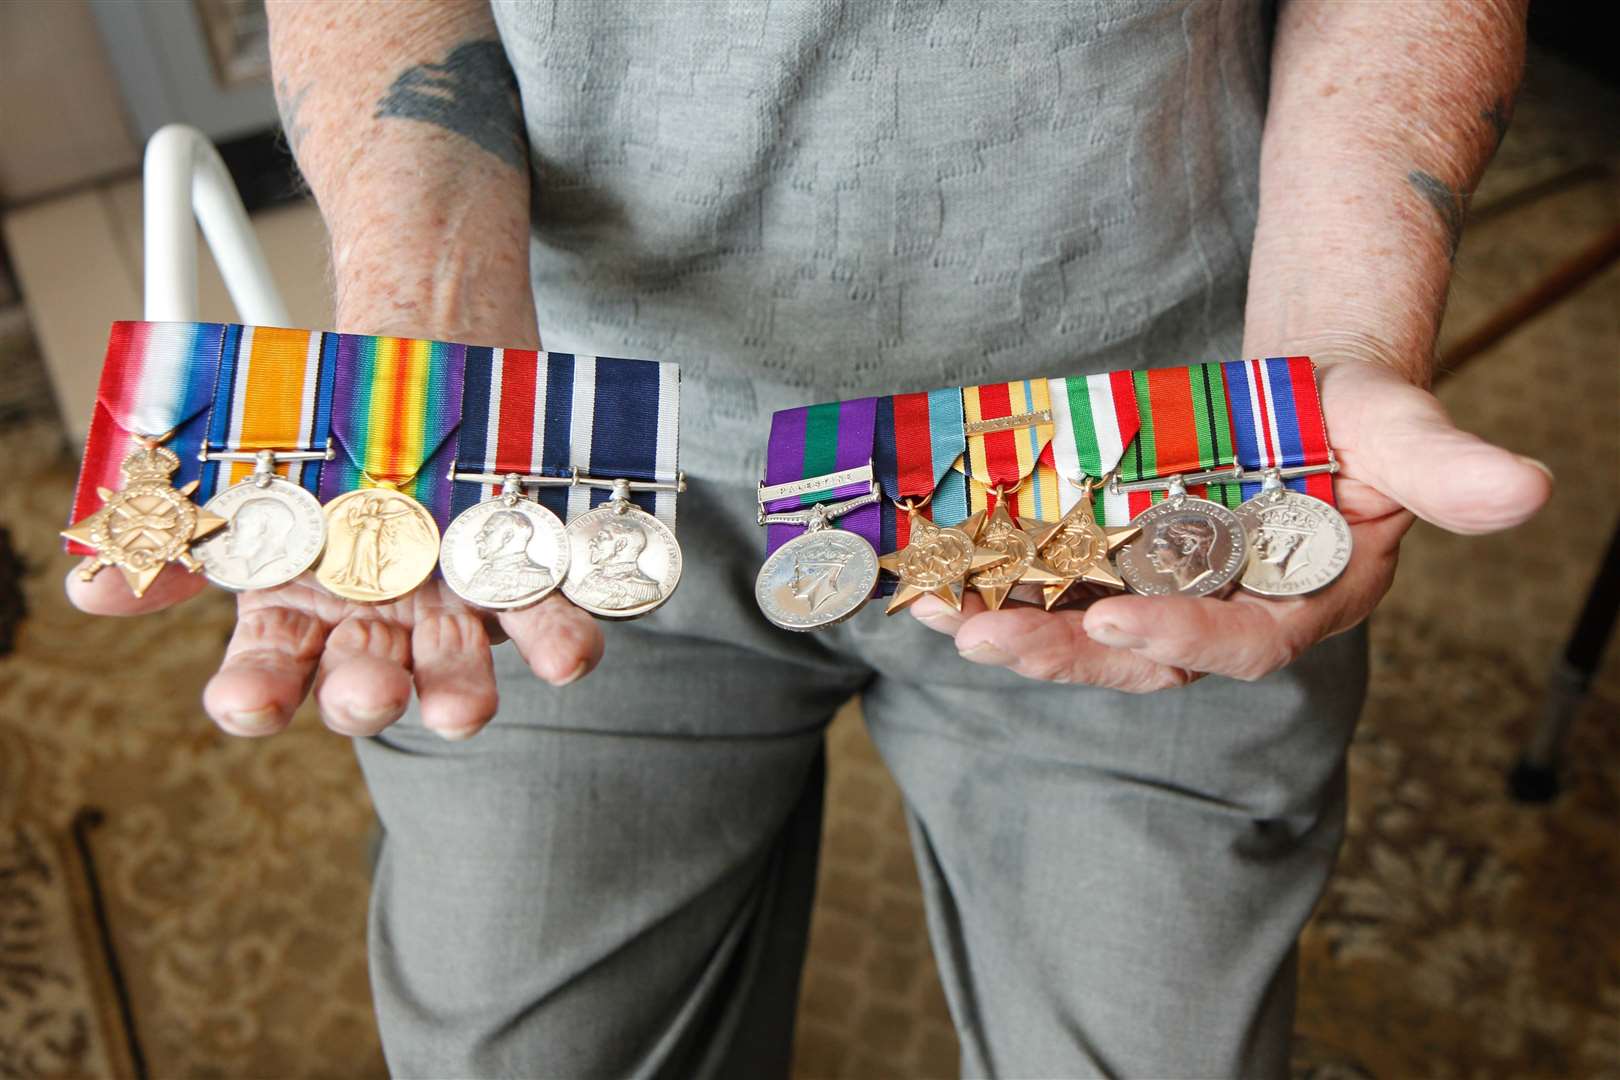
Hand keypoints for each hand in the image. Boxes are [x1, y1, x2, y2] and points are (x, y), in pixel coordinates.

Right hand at [64, 309, 604, 738]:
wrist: (429, 361)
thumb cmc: (334, 431)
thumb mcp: (253, 475)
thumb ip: (186, 531)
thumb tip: (88, 588)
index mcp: (303, 612)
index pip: (268, 676)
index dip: (257, 698)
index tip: (248, 703)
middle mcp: (382, 626)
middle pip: (370, 685)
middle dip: (369, 699)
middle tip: (369, 694)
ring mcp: (459, 608)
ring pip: (461, 669)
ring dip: (465, 692)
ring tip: (466, 705)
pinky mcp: (531, 580)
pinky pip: (553, 616)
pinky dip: (565, 633)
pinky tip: (570, 645)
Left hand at [910, 360, 1552, 691]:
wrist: (1303, 401)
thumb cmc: (1356, 416)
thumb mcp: (1400, 428)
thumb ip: (1448, 468)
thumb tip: (1529, 491)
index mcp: (1300, 603)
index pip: (1246, 641)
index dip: (1190, 638)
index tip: (1129, 621)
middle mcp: (1223, 616)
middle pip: (1140, 657)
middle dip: (1062, 652)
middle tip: (984, 636)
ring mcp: (1161, 597)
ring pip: (1080, 635)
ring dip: (1006, 629)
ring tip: (932, 612)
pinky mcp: (1113, 569)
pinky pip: (1051, 591)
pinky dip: (992, 586)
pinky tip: (932, 581)